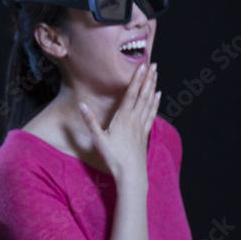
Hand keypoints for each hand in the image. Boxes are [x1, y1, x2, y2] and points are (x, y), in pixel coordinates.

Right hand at [79, 63, 159, 184]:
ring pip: (149, 102)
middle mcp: (134, 119)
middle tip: (153, 65)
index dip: (136, 80)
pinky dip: (155, 103)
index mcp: (123, 118)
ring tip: (156, 75)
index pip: (131, 95)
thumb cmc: (113, 157)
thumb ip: (90, 121)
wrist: (131, 174)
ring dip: (152, 87)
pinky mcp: (144, 133)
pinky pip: (151, 113)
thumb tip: (82, 105)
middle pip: (142, 95)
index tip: (142, 67)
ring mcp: (141, 126)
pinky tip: (158, 96)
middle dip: (147, 79)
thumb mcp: (97, 139)